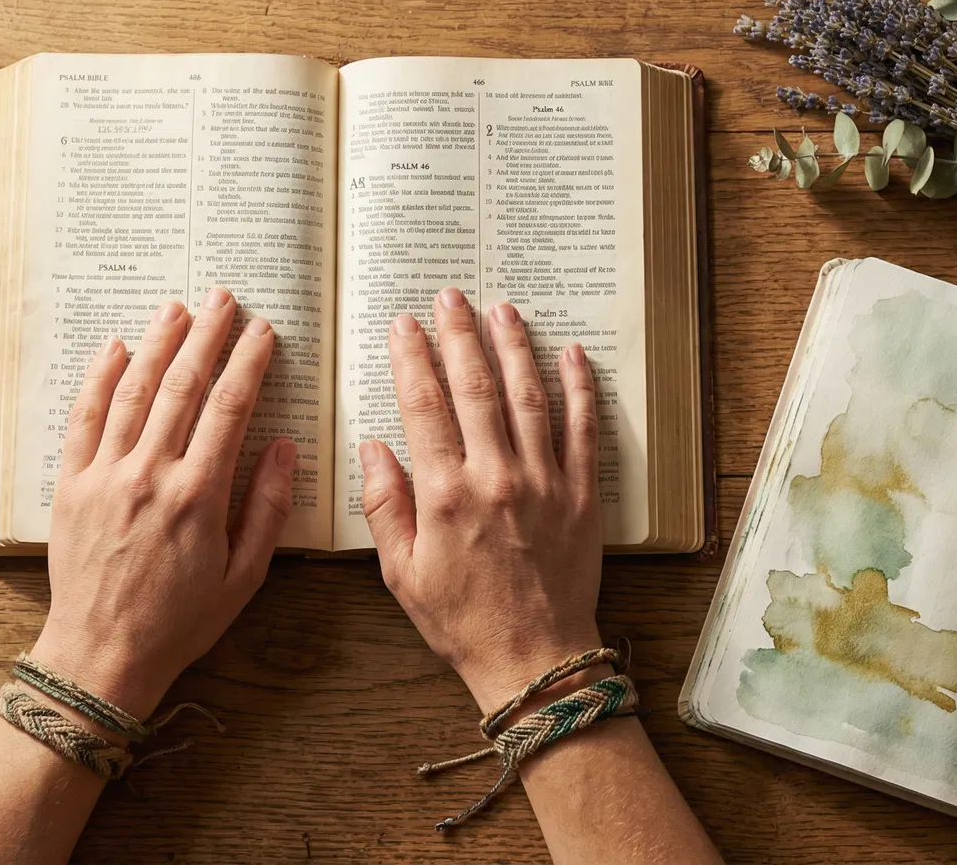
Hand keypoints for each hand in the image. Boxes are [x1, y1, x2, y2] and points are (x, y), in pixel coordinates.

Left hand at [30, 287, 294, 721]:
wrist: (102, 656)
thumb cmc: (179, 622)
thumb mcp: (244, 575)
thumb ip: (266, 507)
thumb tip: (282, 447)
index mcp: (198, 496)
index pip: (229, 409)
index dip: (248, 363)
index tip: (263, 332)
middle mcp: (150, 476)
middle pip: (182, 387)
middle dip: (207, 336)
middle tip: (223, 299)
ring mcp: (105, 477)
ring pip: (134, 392)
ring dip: (158, 343)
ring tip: (178, 309)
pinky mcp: (71, 486)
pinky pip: (84, 419)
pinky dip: (99, 378)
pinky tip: (116, 347)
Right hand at [359, 287, 604, 710]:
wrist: (535, 659)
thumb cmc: (462, 621)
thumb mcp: (401, 573)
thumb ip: (385, 506)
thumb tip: (374, 447)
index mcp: (445, 495)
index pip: (423, 406)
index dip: (411, 358)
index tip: (404, 324)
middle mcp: (496, 478)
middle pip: (475, 387)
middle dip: (459, 335)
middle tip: (450, 296)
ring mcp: (544, 482)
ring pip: (528, 396)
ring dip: (514, 347)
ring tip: (502, 309)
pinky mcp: (581, 495)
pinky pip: (582, 429)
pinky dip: (579, 388)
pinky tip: (571, 354)